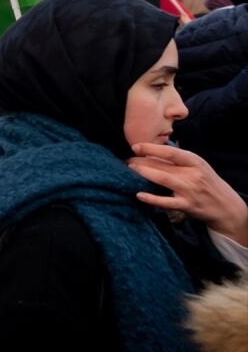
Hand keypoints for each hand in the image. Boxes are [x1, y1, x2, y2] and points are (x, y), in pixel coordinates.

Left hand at [128, 143, 247, 244]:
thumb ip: (179, 158)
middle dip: (142, 161)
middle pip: (163, 165)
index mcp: (195, 162)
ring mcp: (189, 190)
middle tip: (127, 160)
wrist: (225, 205)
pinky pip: (166, 202)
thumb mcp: (198, 166)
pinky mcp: (186, 205)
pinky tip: (139, 194)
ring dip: (144, 173)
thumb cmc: (206, 182)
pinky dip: (152, 198)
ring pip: (163, 179)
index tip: (135, 146)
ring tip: (130, 169)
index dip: (151, 148)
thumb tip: (155, 147)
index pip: (171, 152)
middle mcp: (193, 175)